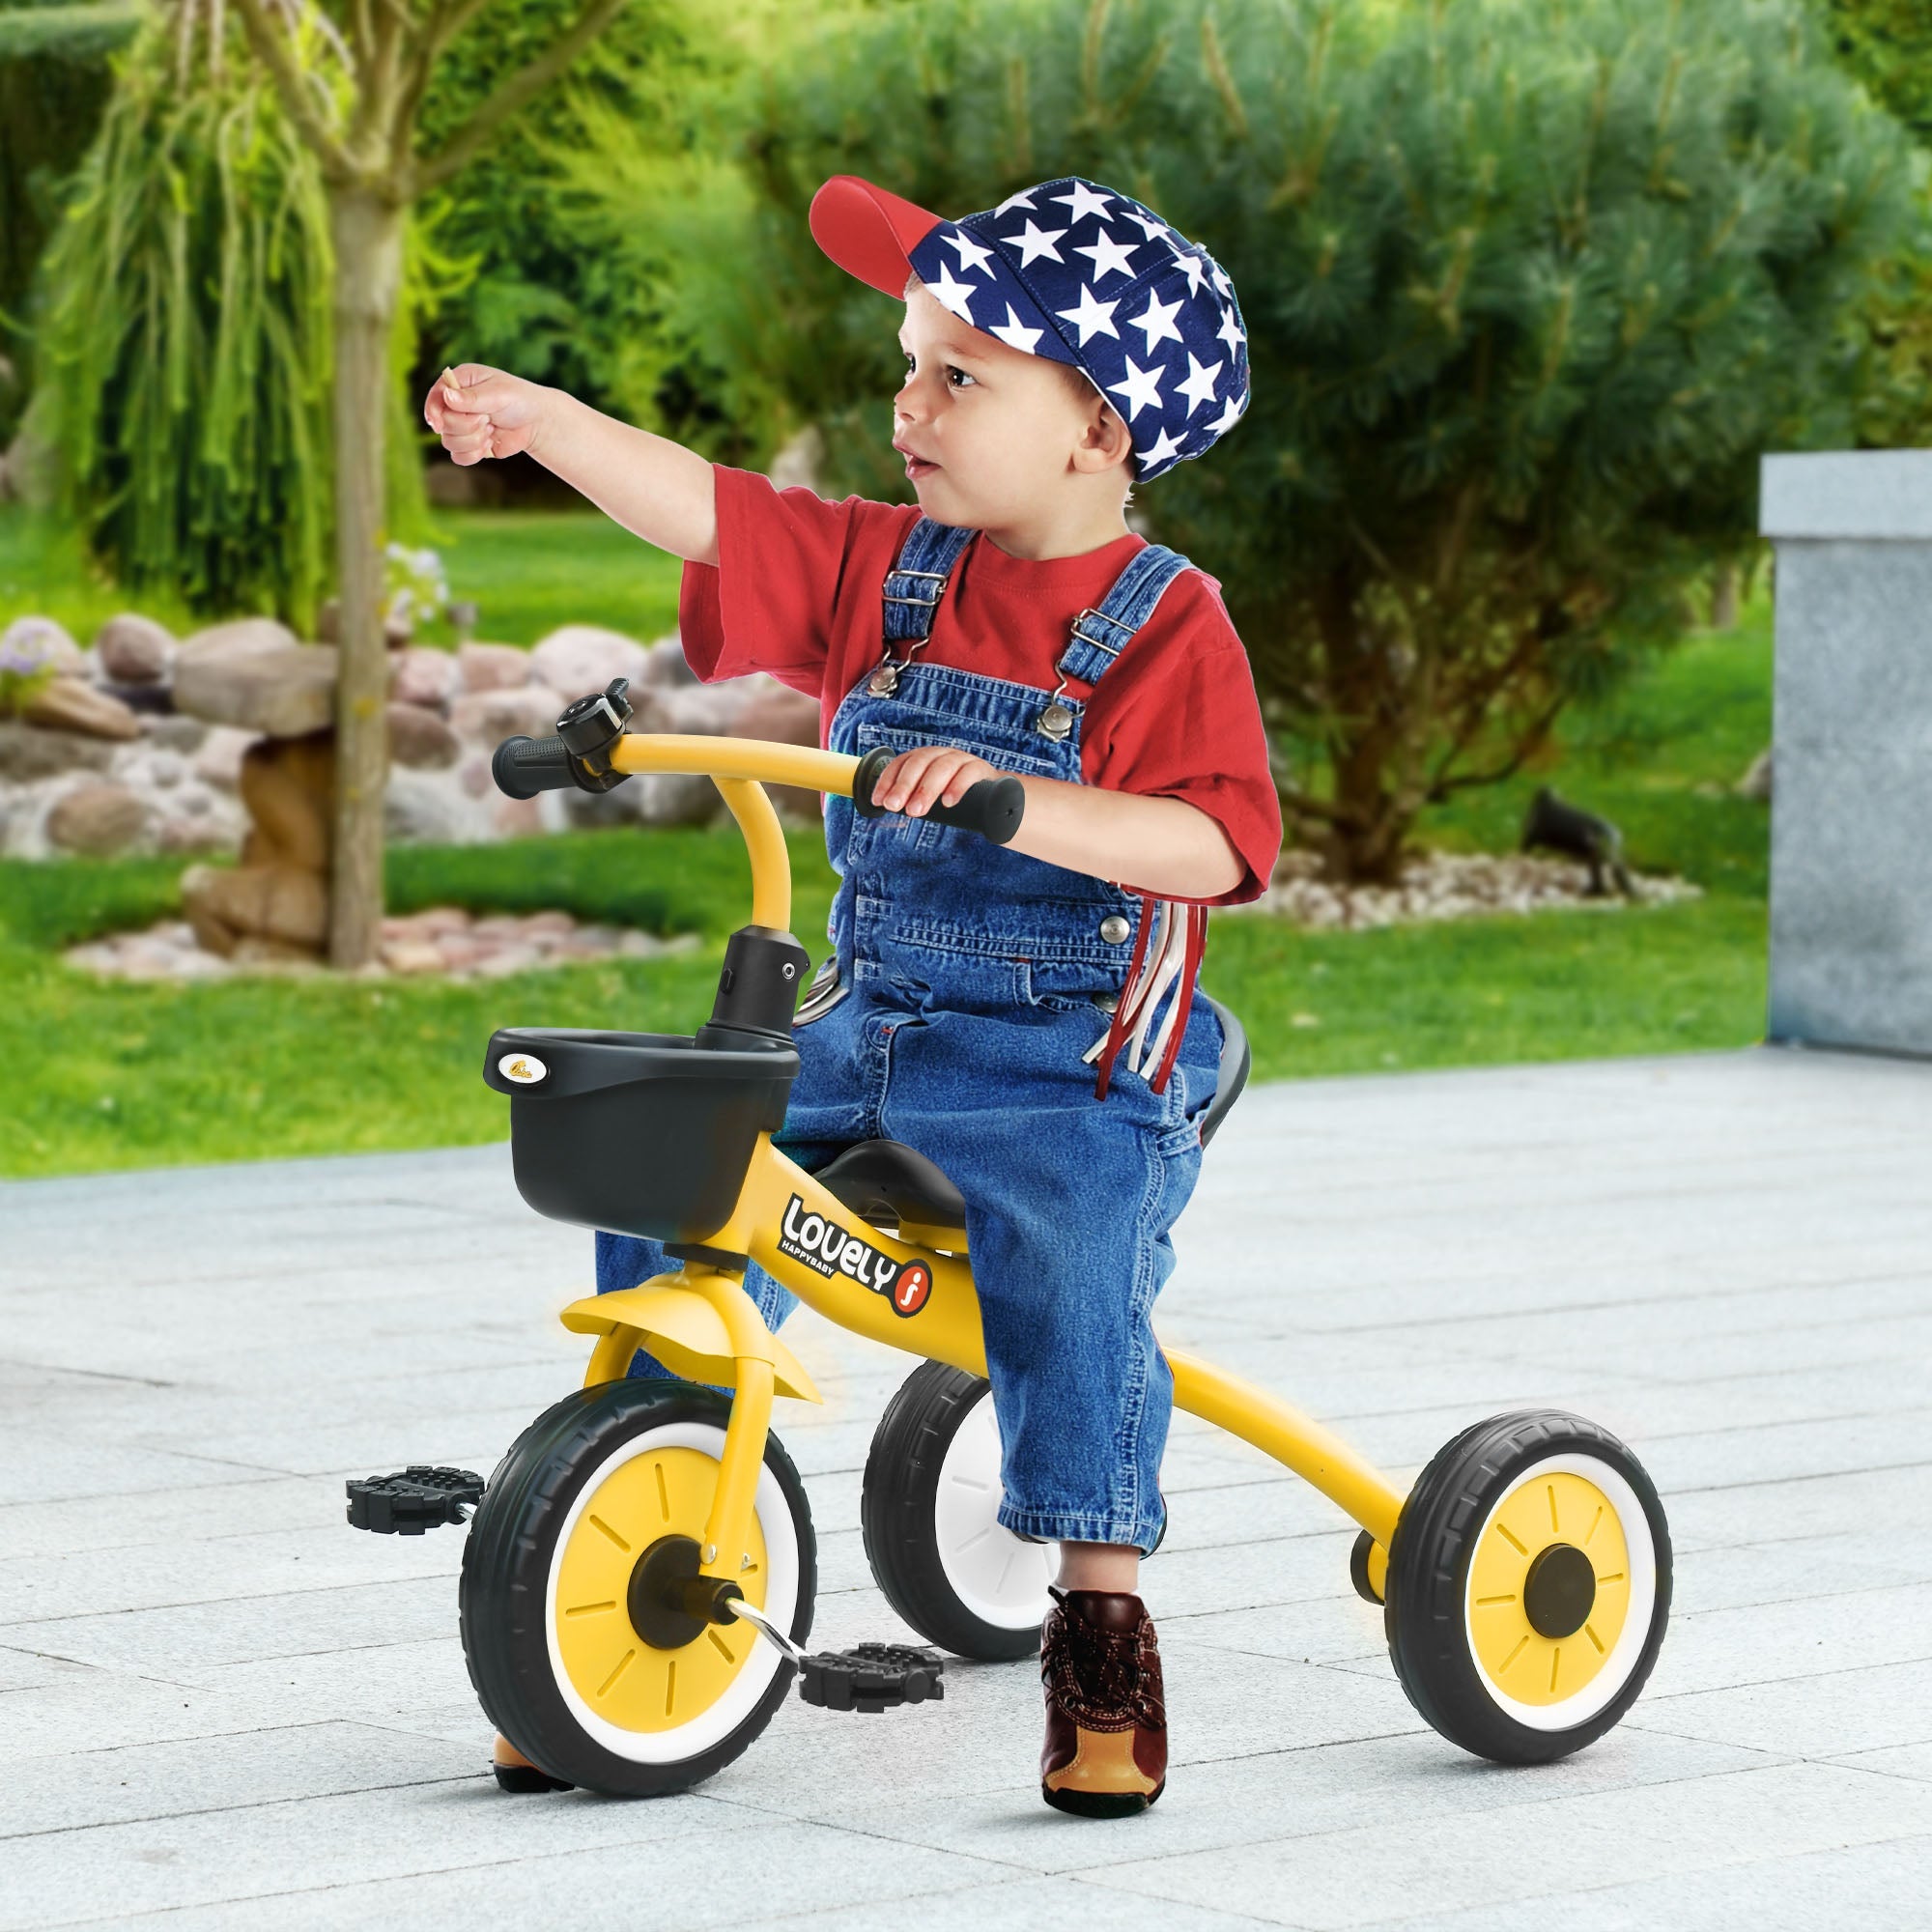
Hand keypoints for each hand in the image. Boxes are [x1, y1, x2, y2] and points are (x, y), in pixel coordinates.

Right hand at [423, 363, 550, 464]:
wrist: (536, 422)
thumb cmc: (519, 400)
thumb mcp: (498, 394)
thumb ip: (473, 398)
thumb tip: (447, 396)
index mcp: (459, 382)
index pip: (436, 396)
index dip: (433, 410)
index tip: (438, 424)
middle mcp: (455, 404)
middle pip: (443, 423)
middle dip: (467, 425)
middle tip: (487, 419)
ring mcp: (460, 425)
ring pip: (449, 442)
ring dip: (473, 440)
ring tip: (491, 429)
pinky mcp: (468, 444)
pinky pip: (458, 457)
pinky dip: (474, 454)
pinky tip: (490, 444)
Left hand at [873, 745, 1001, 815]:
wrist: (995, 797)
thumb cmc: (956, 798)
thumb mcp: (932, 797)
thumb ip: (913, 800)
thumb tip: (887, 809)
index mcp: (925, 759)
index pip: (901, 763)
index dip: (888, 780)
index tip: (879, 801)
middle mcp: (941, 754)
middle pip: (920, 763)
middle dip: (904, 785)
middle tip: (894, 807)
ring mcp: (962, 759)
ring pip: (942, 767)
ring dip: (926, 789)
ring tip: (916, 811)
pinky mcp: (981, 768)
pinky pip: (969, 773)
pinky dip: (957, 787)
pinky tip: (949, 802)